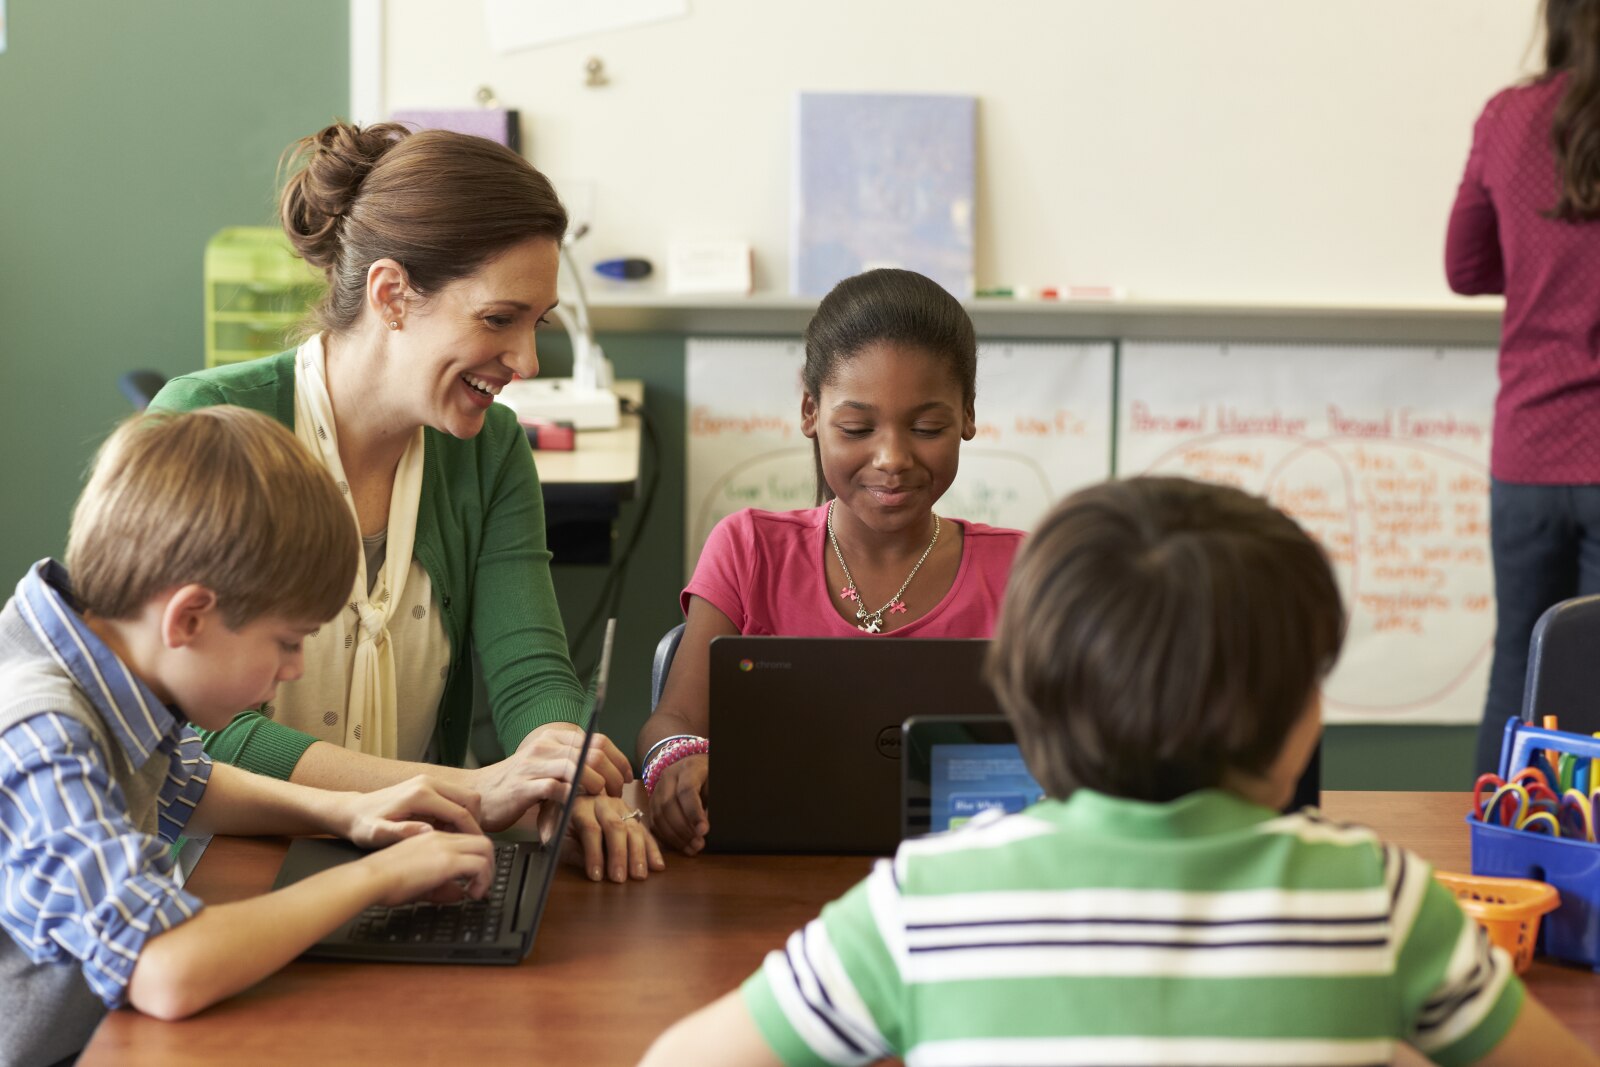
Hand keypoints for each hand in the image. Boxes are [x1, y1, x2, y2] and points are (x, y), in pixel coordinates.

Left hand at [338, 774, 482, 846]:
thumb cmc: (363, 825)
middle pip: (470, 799)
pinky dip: (456, 814)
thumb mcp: (376, 835)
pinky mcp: (428, 785)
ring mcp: (429, 781)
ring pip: (465, 797)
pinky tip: (442, 831)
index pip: (460, 811)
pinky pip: (455, 798)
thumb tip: (427, 832)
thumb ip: (401, 833)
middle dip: (475, 822)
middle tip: (467, 843)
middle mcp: (428, 783)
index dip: (472, 831)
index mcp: (420, 795)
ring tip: (452, 838)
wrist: (352, 811)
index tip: (475, 849)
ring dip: (466, 818)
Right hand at [360, 829, 495, 905]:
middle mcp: (440, 838)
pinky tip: (473, 894)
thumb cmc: (382, 880)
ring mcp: (445, 847)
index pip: (466, 840)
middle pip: (481, 841)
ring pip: (485, 849)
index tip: (476, 877)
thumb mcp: (417, 882)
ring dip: (488, 871)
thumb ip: (442, 887)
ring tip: (480, 890)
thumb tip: (461, 895)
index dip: (477, 858)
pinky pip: (479, 865)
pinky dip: (483, 879)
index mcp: (431, 837)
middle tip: (483, 884)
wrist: (368, 878)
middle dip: (489, 863)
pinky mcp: (446, 861)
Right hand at [470, 725, 616, 831]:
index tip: (626, 778)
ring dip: (595, 785)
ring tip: (600, 799)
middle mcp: (545, 747)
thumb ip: (571, 763)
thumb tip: (607, 770)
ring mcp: (534, 765)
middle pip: (592, 752)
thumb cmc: (517, 784)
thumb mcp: (546, 767)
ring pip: (577, 767)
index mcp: (553, 739)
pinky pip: (556, 788)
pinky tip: (577, 808)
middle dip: (612, 774)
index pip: (598, 739)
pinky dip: (572, 798)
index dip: (618, 759)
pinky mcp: (524, 786)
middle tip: (616, 794)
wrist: (478, 793)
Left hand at [561, 794, 665, 881]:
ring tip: (639, 876)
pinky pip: (646, 832)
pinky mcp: (633, 814)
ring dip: (638, 854)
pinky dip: (653, 850)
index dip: (594, 854)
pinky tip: (657, 866)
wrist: (570, 798)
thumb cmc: (561, 823)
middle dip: (619, 855)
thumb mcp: (556, 835)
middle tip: (620, 879)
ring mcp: (621, 806)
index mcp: (581, 806)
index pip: (591, 830)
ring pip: (634, 828)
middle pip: (615, 827)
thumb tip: (589, 867)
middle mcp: (603, 803)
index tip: (596, 877)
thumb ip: (570, 850)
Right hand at [647, 754, 708, 854]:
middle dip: (684, 829)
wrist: (693, 766)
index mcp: (688, 768)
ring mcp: (657, 789)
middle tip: (699, 845)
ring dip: (675, 837)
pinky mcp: (652, 802)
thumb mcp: (716, 783)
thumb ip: (713, 802)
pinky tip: (681, 846)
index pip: (686, 790)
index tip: (704, 831)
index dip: (694, 813)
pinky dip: (666, 838)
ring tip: (692, 849)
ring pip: (659, 816)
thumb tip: (705, 827)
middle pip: (669, 805)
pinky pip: (654, 823)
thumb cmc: (710, 777)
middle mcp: (668, 776)